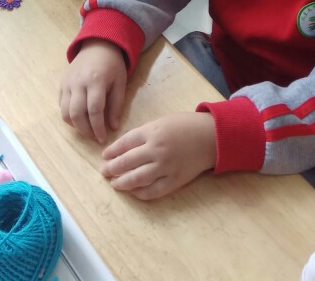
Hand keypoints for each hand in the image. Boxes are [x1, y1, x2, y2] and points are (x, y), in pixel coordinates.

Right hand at [59, 39, 126, 143]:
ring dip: (75, 125)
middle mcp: (78, 82)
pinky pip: (61, 105)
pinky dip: (69, 116)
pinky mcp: (62, 84)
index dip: (98, 128)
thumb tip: (113, 127)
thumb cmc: (112, 64)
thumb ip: (117, 105)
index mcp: (96, 81)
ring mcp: (67, 83)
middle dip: (85, 130)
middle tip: (94, 136)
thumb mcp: (120, 82)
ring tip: (87, 129)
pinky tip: (80, 118)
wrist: (98, 45)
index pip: (94, 110)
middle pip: (77, 113)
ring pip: (65, 112)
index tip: (102, 139)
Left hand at [101, 112, 216, 200]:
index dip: (112, 151)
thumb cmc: (185, 125)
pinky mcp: (175, 180)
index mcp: (152, 132)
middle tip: (104, 172)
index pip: (125, 143)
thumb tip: (124, 148)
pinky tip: (133, 192)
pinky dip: (141, 193)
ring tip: (114, 184)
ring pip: (137, 179)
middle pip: (127, 162)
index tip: (104, 156)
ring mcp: (166, 166)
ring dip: (122, 183)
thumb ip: (144, 134)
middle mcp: (157, 149)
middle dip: (112, 168)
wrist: (210, 136)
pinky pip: (153, 191)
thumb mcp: (162, 122)